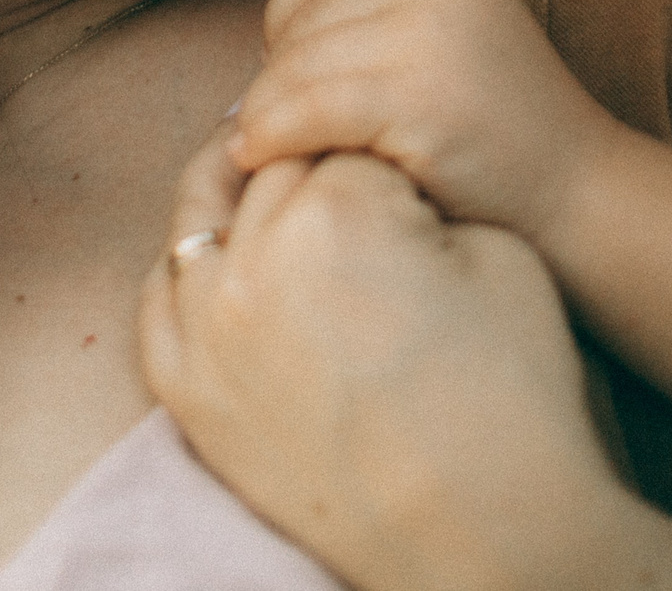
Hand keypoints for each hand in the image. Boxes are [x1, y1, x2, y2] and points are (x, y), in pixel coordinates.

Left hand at [142, 132, 671, 590]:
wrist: (487, 532)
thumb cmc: (511, 391)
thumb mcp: (497, 248)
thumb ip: (417, 190)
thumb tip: (370, 177)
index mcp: (337, 213)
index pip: (344, 139)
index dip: (377, 152)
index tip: (396, 168)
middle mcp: (252, 263)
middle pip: (270, 171)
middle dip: (310, 172)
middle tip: (348, 188)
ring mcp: (206, 332)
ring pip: (201, 220)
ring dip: (237, 198)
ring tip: (272, 190)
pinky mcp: (187, 395)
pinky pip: (160, 302)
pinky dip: (188, 271)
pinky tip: (221, 259)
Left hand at [228, 0, 615, 239]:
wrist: (581, 201)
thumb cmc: (500, 139)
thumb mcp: (445, 44)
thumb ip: (373, 22)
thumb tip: (260, 52)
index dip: (286, 19)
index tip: (288, 74)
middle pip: (300, 16)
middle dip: (273, 74)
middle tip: (272, 126)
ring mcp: (430, 34)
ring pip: (293, 64)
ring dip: (263, 112)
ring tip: (259, 150)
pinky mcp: (418, 97)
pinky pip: (306, 110)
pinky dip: (271, 138)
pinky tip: (261, 163)